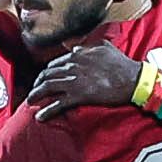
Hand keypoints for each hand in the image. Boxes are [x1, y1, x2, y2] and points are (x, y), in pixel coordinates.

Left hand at [28, 44, 145, 121]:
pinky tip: (39, 117)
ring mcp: (74, 81)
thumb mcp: (104, 46)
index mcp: (77, 55)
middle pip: (46, 75)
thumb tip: (74, 46)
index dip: (46, 72)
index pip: (54, 64)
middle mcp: (72, 66)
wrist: (132, 79)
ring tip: (30, 102)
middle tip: (33, 91)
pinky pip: (57, 104)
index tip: (43, 78)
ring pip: (47, 88)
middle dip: (37, 84)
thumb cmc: (121, 63)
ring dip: (36, 95)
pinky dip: (47, 111)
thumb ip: (87, 45)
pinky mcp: (78, 96)